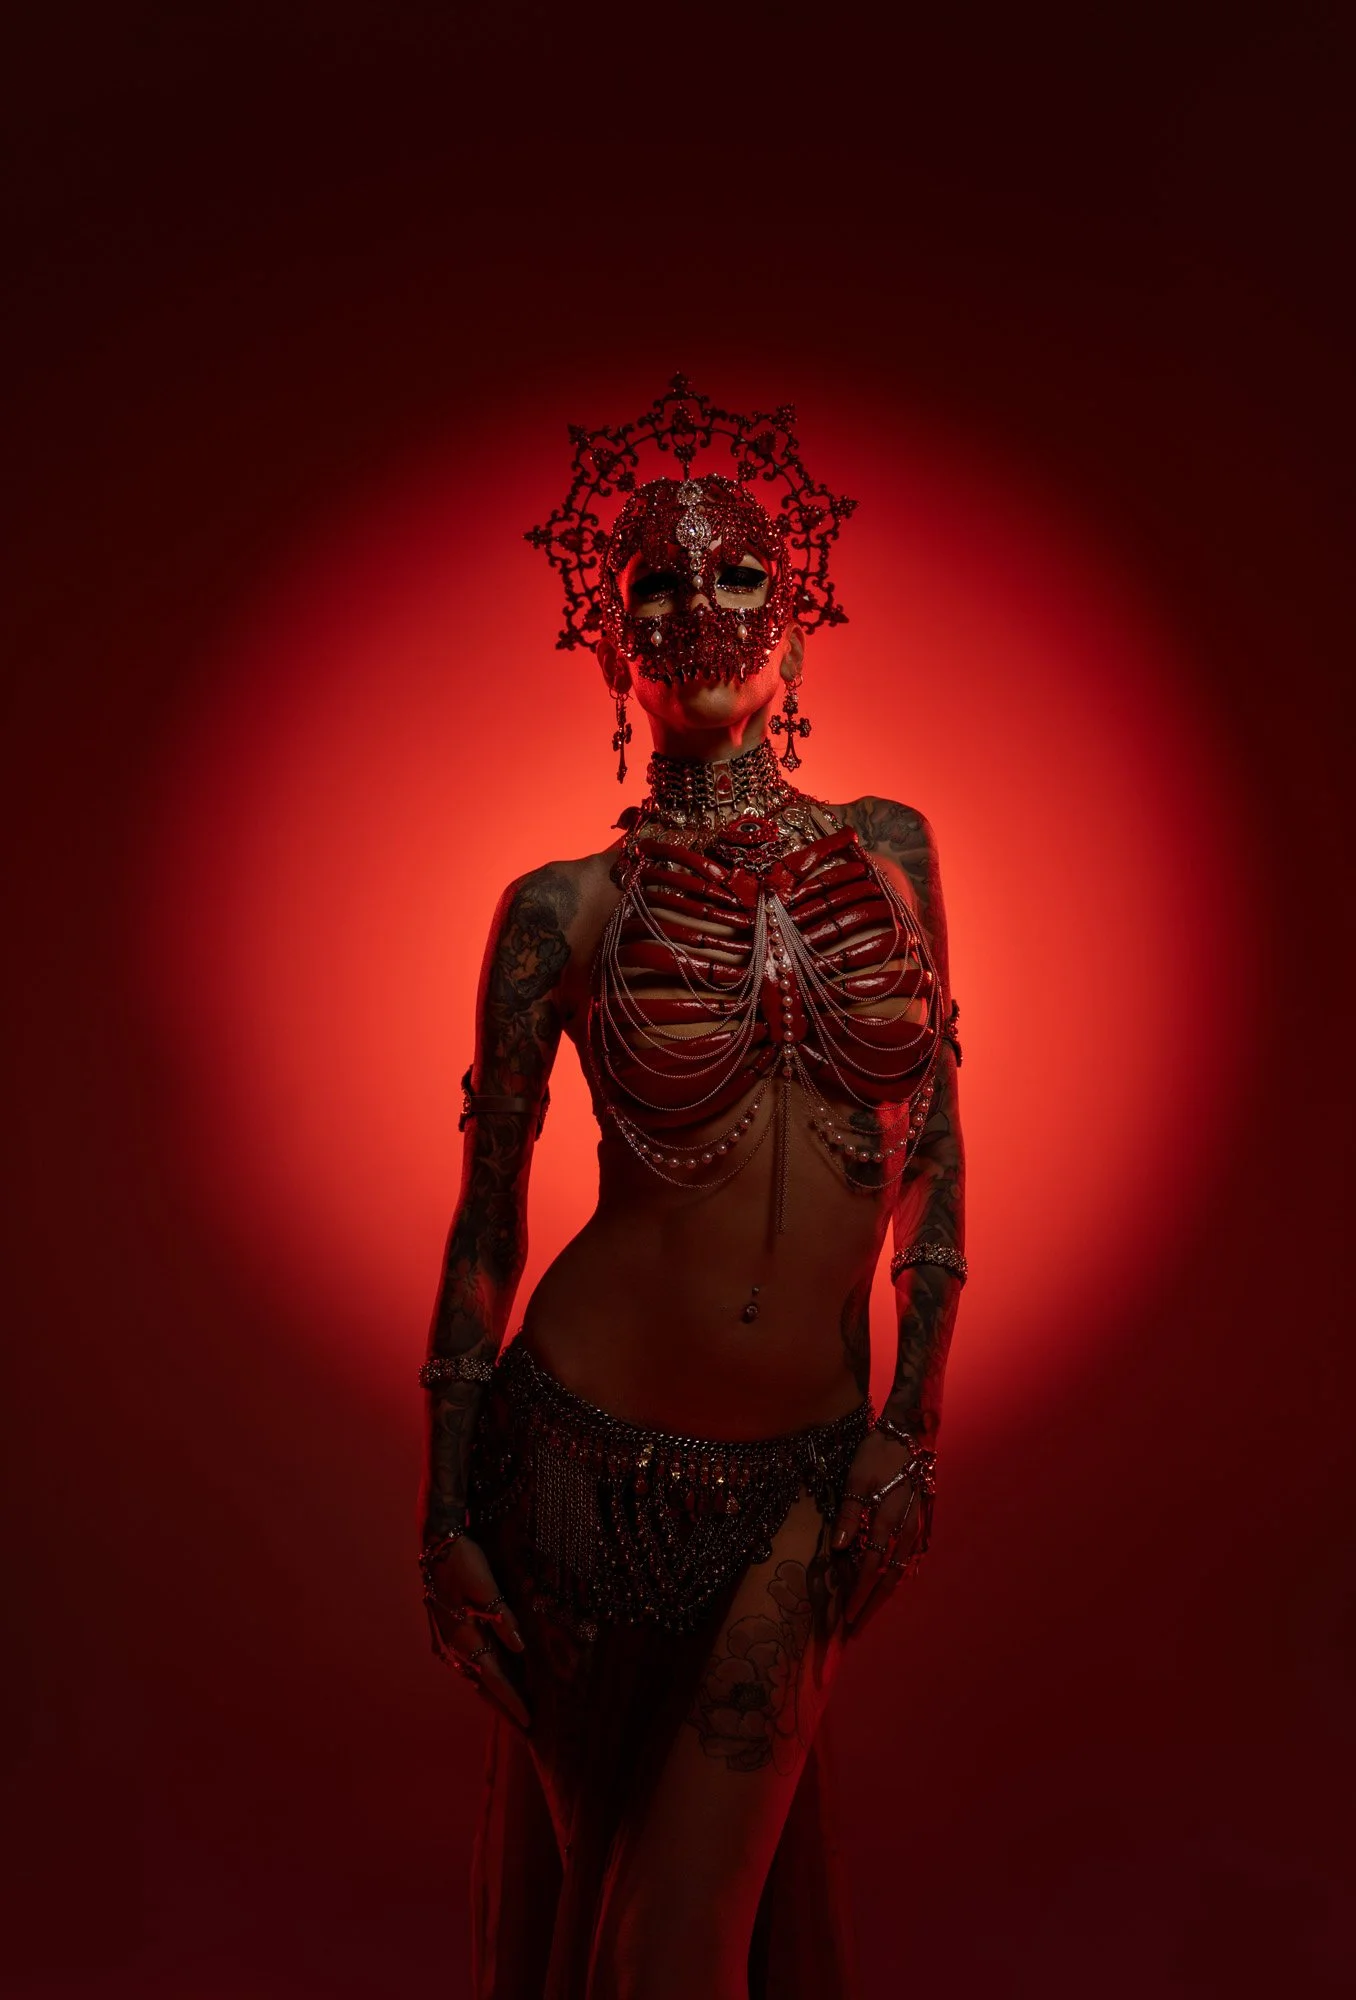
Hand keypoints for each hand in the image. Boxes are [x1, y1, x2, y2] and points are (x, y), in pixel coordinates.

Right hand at [421, 1532, 530, 1733]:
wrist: (436, 1544)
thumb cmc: (464, 1562)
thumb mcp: (485, 1586)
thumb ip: (501, 1617)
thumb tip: (519, 1647)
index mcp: (464, 1638)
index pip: (494, 1679)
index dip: (513, 1701)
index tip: (531, 1722)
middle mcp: (454, 1647)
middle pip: (483, 1687)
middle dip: (505, 1709)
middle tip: (526, 1732)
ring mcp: (449, 1643)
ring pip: (476, 1679)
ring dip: (495, 1697)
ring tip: (514, 1714)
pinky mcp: (449, 1635)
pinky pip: (470, 1666)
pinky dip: (486, 1680)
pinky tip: (495, 1683)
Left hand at [830, 1431, 925, 1635]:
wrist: (910, 1435)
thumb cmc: (878, 1455)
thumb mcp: (855, 1482)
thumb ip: (848, 1516)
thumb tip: (838, 1550)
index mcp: (886, 1523)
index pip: (870, 1570)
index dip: (858, 1595)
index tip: (845, 1617)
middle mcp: (905, 1532)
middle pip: (888, 1578)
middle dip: (872, 1605)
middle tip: (857, 1627)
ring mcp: (916, 1528)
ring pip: (901, 1570)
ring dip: (885, 1593)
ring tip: (871, 1610)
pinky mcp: (921, 1522)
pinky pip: (910, 1557)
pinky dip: (900, 1574)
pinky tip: (893, 1581)